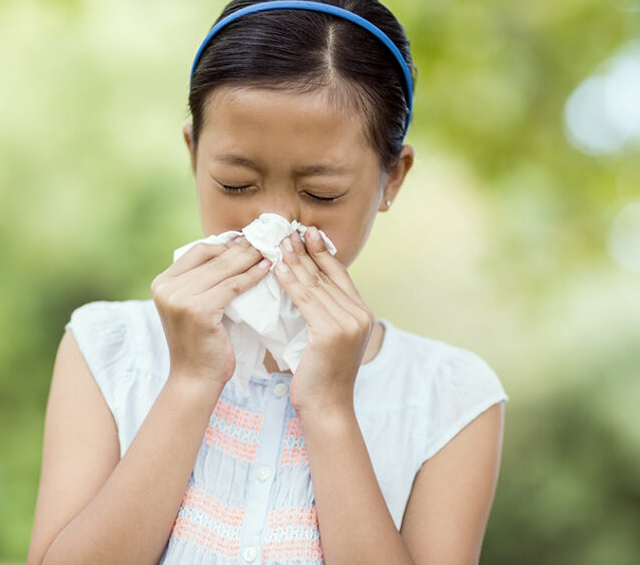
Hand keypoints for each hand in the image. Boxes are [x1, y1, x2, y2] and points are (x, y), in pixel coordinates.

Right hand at [151, 237, 270, 388]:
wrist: (194, 379)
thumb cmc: (200, 344)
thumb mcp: (193, 306)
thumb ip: (203, 281)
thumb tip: (233, 249)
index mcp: (162, 282)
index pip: (198, 250)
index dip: (225, 243)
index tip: (248, 239)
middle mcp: (166, 287)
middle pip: (212, 256)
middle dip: (242, 247)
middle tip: (266, 239)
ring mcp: (180, 299)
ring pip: (224, 268)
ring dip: (251, 257)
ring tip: (270, 251)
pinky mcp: (198, 310)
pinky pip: (233, 286)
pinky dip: (252, 275)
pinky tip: (266, 269)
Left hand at [274, 227, 374, 415]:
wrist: (326, 409)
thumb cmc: (319, 376)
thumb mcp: (325, 338)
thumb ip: (322, 312)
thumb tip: (303, 284)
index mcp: (362, 313)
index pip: (339, 273)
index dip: (321, 252)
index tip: (305, 232)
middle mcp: (360, 314)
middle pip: (327, 274)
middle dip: (305, 250)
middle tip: (287, 230)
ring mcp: (349, 323)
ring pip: (316, 283)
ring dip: (295, 260)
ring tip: (279, 243)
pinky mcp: (332, 332)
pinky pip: (306, 300)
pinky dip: (291, 282)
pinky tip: (278, 268)